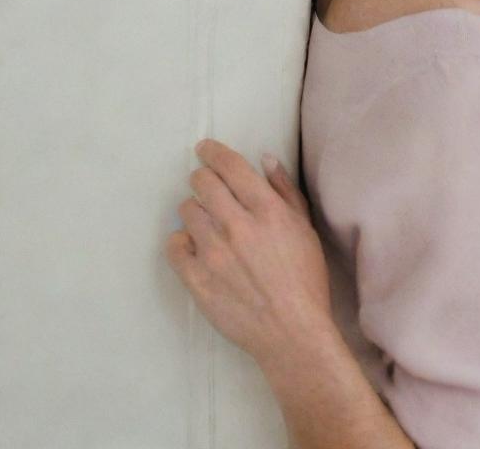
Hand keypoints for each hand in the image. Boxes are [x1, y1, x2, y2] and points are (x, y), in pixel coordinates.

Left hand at [164, 138, 334, 366]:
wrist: (291, 331)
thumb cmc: (305, 277)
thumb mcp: (305, 228)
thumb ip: (285, 191)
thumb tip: (265, 159)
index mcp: (267, 210)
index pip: (231, 167)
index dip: (214, 152)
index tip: (204, 148)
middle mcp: (237, 225)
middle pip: (203, 183)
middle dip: (203, 178)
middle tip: (207, 185)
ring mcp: (213, 253)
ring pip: (187, 211)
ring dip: (196, 210)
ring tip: (208, 223)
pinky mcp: (196, 279)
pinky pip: (174, 246)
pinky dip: (182, 241)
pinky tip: (195, 246)